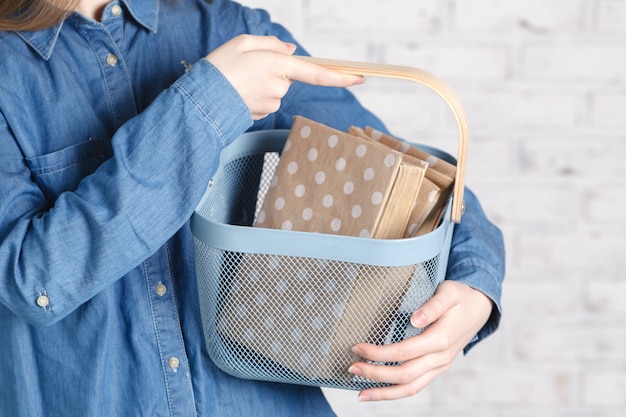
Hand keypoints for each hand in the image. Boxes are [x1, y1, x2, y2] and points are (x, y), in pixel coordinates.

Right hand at [205, 35, 363, 119]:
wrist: (201, 100)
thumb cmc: (219, 67)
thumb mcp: (243, 43)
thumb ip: (271, 45)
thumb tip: (290, 52)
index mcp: (278, 66)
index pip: (317, 73)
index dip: (340, 76)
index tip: (360, 77)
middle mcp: (279, 87)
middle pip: (288, 77)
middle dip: (273, 71)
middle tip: (247, 67)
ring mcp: (272, 103)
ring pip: (276, 89)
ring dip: (262, 84)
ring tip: (239, 80)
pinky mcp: (263, 114)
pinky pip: (266, 101)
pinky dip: (255, 95)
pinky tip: (239, 93)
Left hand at [348, 280, 492, 401]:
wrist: (480, 307)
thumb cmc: (460, 296)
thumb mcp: (449, 293)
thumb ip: (432, 306)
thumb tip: (415, 319)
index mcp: (441, 339)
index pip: (404, 352)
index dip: (379, 353)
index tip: (357, 347)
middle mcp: (441, 358)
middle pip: (404, 375)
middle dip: (375, 374)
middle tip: (351, 367)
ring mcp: (440, 366)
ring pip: (411, 388)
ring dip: (384, 392)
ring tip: (361, 394)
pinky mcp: (437, 368)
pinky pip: (416, 386)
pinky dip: (396, 392)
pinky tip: (379, 391)